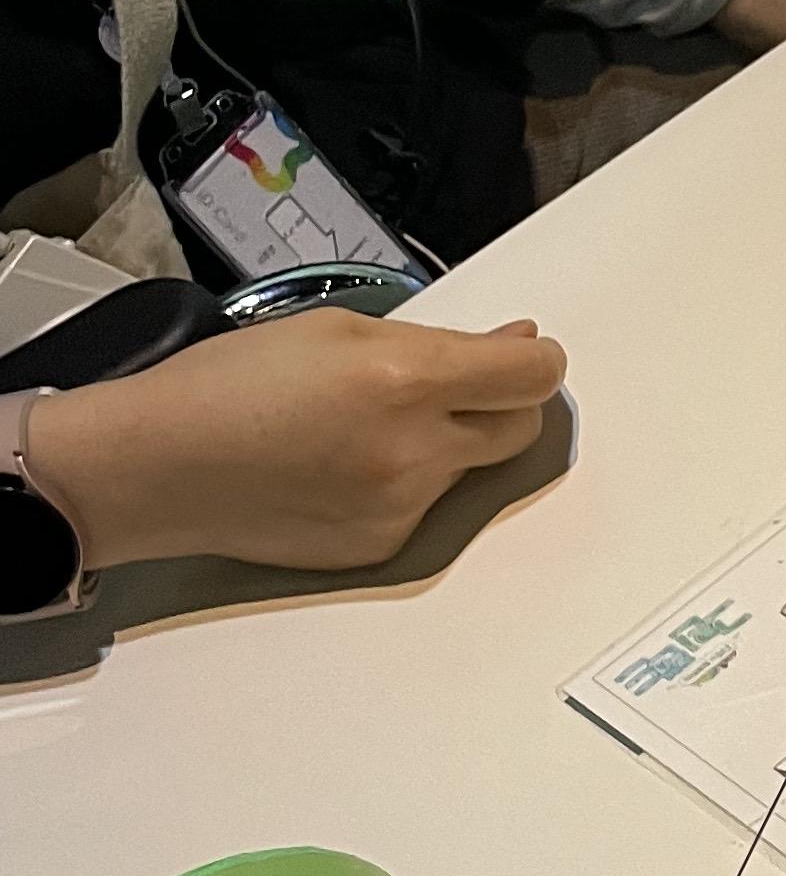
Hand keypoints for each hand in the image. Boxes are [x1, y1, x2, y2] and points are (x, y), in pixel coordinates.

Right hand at [26, 313, 567, 572]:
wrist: (159, 468)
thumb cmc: (229, 389)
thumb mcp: (336, 328)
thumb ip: (435, 339)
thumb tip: (507, 343)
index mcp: (405, 381)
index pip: (532, 375)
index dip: (536, 357)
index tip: (526, 349)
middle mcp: (415, 453)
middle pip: (521, 426)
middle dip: (503, 400)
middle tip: (460, 381)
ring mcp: (402, 508)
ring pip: (470, 467)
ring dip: (446, 441)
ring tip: (369, 424)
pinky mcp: (383, 548)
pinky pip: (429, 506)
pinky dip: (410, 482)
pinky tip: (348, 465)